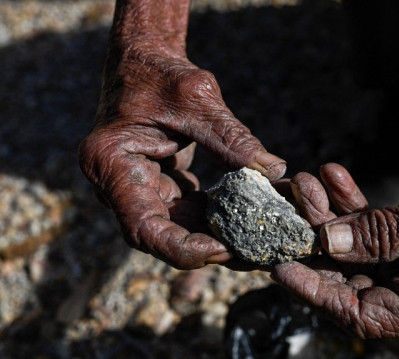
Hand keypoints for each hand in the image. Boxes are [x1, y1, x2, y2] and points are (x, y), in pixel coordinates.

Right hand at [78, 44, 285, 268]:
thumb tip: (274, 171)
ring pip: (175, 230)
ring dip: (214, 237)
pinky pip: (185, 214)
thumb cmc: (163, 74)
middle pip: (159, 236)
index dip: (181, 247)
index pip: (142, 227)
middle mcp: (115, 185)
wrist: (145, 62)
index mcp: (110, 163)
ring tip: (257, 243)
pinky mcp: (156, 187)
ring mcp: (134, 189)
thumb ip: (232, 137)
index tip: (223, 249)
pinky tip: (249, 220)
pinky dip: (215, 220)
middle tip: (252, 253)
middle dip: (205, 249)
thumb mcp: (198, 99)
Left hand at [273, 163, 398, 342]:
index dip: (319, 294)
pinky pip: (372, 236)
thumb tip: (326, 241)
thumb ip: (380, 233)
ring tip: (307, 184)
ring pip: (357, 256)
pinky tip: (334, 177)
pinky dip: (354, 209)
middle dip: (319, 246)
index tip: (282, 270)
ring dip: (332, 219)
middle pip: (353, 284)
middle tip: (289, 215)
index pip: (364, 315)